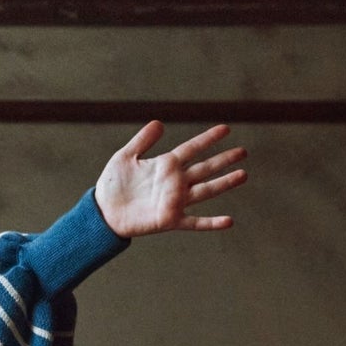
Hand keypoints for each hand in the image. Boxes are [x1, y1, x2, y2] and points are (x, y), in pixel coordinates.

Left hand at [95, 121, 246, 238]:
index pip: (192, 148)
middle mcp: (175, 182)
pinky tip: (228, 221)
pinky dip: (211, 223)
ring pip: (206, 190)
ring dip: (224, 183)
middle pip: (205, 168)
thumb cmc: (112, 185)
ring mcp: (175, 201)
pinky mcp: (170, 220)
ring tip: (243, 175)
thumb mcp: (125, 157)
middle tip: (243, 151)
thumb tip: (159, 122)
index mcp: (166, 165)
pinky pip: (195, 222)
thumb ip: (142, 140)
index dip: (208, 139)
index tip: (225, 129)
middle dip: (223, 160)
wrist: (102, 212)